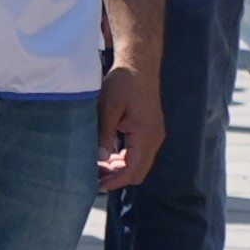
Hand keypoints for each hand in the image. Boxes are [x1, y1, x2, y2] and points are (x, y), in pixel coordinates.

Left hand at [95, 51, 162, 189]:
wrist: (138, 64)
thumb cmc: (123, 82)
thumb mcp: (108, 108)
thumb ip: (105, 134)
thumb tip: (101, 158)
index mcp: (145, 135)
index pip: (133, 170)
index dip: (116, 180)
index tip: (98, 185)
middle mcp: (154, 138)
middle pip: (138, 170)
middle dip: (118, 177)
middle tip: (95, 178)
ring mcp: (154, 134)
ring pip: (139, 162)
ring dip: (121, 168)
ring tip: (98, 167)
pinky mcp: (150, 129)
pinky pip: (139, 151)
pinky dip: (125, 157)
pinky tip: (108, 154)